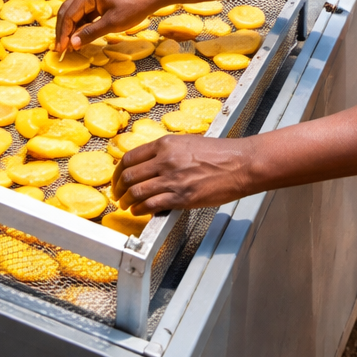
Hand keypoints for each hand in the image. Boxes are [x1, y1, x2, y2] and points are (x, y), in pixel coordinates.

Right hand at [55, 0, 160, 52]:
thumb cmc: (134, 7)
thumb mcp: (112, 23)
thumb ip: (90, 33)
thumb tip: (72, 44)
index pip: (68, 15)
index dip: (63, 34)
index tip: (61, 50)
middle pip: (67, 11)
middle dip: (63, 30)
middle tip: (61, 49)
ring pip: (74, 12)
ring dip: (71, 28)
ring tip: (70, 45)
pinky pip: (84, 11)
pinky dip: (81, 23)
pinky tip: (80, 35)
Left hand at [112, 133, 253, 213]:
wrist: (239, 164)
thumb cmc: (219, 154)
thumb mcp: (187, 144)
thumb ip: (166, 152)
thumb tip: (148, 165)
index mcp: (166, 144)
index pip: (130, 158)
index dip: (118, 172)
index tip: (117, 179)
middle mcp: (165, 160)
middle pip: (128, 176)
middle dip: (118, 189)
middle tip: (117, 195)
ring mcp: (173, 179)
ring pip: (136, 192)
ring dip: (127, 202)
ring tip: (126, 206)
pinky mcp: (181, 197)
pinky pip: (151, 205)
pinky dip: (140, 210)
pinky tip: (139, 212)